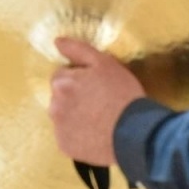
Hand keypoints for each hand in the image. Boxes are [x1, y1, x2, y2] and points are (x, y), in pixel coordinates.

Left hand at [48, 37, 145, 165]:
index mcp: (61, 83)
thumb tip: (57, 41)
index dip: (79, 79)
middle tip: (99, 102)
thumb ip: (78, 50)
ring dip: (74, 115)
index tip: (96, 86)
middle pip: (59, 97)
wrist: (134, 132)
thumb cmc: (122, 93)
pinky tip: (95, 134)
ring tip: (98, 119)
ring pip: (63, 117)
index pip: (62, 76)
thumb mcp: (104, 63)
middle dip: (74, 97)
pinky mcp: (65, 147)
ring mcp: (58, 129)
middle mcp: (53, 106)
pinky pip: (68, 136)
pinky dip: (78, 135)